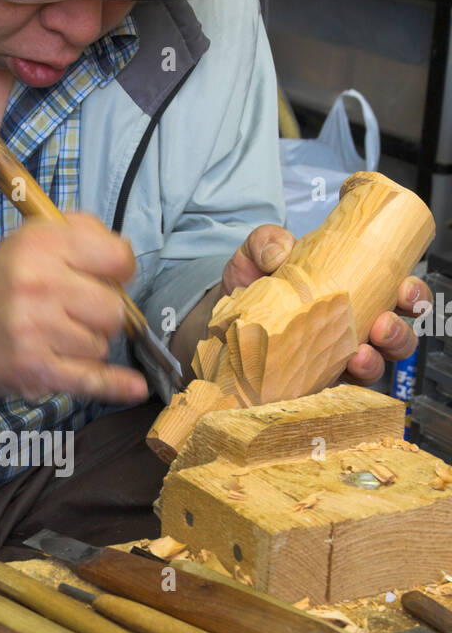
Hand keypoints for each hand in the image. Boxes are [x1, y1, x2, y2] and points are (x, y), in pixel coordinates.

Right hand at [0, 212, 149, 403]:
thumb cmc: (8, 282)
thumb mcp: (35, 238)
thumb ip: (83, 232)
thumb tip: (124, 259)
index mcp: (42, 244)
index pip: (116, 258)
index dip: (120, 270)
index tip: (109, 277)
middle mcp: (39, 284)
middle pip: (113, 309)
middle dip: (103, 314)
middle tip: (78, 311)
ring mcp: (36, 330)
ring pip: (101, 345)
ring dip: (88, 344)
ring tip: (58, 334)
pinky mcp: (36, 368)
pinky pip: (91, 379)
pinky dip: (115, 384)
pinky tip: (136, 387)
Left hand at [221, 224, 431, 384]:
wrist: (219, 316)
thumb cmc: (253, 280)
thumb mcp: (258, 252)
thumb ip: (267, 241)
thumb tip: (280, 252)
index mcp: (358, 289)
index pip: (401, 295)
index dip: (413, 296)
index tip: (403, 290)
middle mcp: (354, 326)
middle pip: (397, 336)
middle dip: (399, 333)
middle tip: (382, 325)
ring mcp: (335, 357)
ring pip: (374, 366)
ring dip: (374, 362)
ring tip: (359, 355)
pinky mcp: (311, 380)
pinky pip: (335, 391)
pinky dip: (337, 385)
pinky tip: (332, 378)